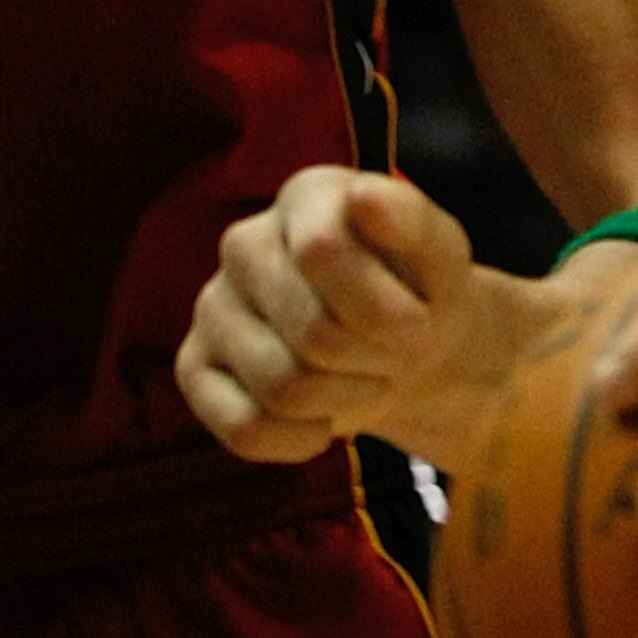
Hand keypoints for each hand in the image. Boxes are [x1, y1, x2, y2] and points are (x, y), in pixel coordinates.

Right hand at [177, 167, 489, 463]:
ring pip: (283, 387)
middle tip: (393, 353)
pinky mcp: (194, 368)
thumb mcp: (443, 256)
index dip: (386, 309)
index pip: (322, 250)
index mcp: (304, 198)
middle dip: (375, 360)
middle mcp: (244, 243)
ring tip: (362, 378)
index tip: (419, 318)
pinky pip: (245, 429)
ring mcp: (212, 306)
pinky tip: (324, 417)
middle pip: (313, 333)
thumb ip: (412, 221)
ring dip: (345, 400)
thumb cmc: (423, 293)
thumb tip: (363, 197)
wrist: (407, 349)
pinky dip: (302, 440)